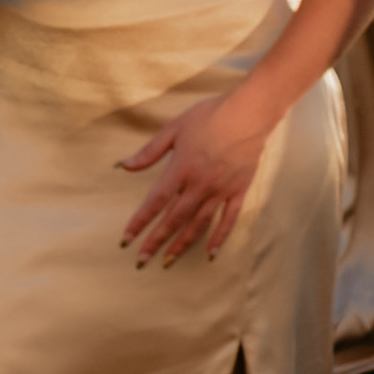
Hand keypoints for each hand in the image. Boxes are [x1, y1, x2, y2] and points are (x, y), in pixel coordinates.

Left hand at [115, 87, 276, 264]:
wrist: (250, 113)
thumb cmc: (210, 116)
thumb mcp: (174, 128)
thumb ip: (149, 151)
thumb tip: (124, 166)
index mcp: (181, 169)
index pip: (155, 202)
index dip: (139, 222)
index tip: (126, 239)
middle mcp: (199, 185)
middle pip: (174, 219)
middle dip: (156, 241)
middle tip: (142, 260)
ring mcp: (220, 191)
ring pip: (198, 224)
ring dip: (182, 244)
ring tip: (168, 261)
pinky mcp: (238, 191)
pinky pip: (228, 220)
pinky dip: (219, 237)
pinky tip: (210, 253)